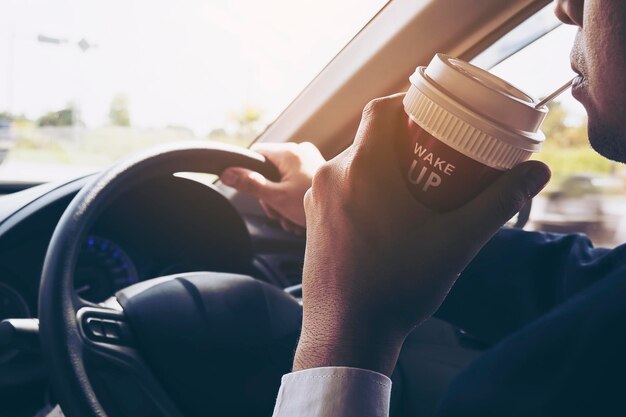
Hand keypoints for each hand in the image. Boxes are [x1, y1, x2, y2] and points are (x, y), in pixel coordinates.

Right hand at [220, 142, 325, 232]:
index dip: (248, 171)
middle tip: (276, 212)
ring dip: (280, 200)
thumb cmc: (313, 205)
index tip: (252, 190)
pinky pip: (296, 180)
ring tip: (289, 217)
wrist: (346, 215)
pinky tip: (298, 214)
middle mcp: (301, 150)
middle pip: (269, 169)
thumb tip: (227, 173)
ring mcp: (310, 159)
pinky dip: (293, 197)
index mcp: (290, 152)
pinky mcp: (316, 170)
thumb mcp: (276, 197)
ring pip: (282, 178)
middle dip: (269, 194)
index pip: (256, 153)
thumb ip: (250, 184)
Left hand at [295, 94, 550, 375]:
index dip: (410, 103)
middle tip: (439, 156)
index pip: (381, 110)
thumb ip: (498, 203)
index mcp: (361, 169)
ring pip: (355, 166)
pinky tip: (391, 216)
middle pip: (371, 140)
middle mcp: (330, 178)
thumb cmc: (397, 286)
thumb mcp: (456, 242)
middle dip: (405, 141)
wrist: (346, 333)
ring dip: (386, 168)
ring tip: (419, 189)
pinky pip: (342, 190)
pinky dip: (366, 190)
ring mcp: (316, 202)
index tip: (436, 113)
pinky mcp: (314, 224)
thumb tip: (536, 172)